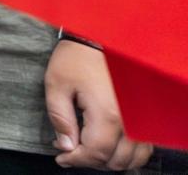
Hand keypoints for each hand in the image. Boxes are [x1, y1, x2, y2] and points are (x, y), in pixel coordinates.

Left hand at [45, 40, 153, 169]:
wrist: (101, 39)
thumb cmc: (77, 59)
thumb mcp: (57, 85)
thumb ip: (60, 119)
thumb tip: (65, 146)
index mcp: (108, 114)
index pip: (95, 154)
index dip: (75, 160)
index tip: (60, 156)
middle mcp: (130, 121)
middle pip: (115, 161)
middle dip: (90, 161)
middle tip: (70, 150)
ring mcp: (141, 120)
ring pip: (133, 159)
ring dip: (109, 160)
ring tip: (86, 149)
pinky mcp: (144, 117)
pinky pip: (142, 147)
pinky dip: (125, 153)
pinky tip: (106, 144)